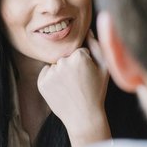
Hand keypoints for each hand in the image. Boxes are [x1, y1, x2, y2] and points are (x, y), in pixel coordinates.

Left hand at [37, 30, 110, 146]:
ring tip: (71, 87)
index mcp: (79, 56)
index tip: (89, 74)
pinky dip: (52, 79)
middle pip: (66, 56)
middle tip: (80, 82)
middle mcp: (62, 62)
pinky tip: (62, 90)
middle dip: (72, 65)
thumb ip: (97, 45)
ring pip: (55, 65)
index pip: (79, 51)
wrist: (84, 117)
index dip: (85, 62)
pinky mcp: (41, 83)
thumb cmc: (97, 92)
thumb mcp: (104, 68)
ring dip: (61, 72)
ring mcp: (50, 73)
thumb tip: (88, 29)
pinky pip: (46, 73)